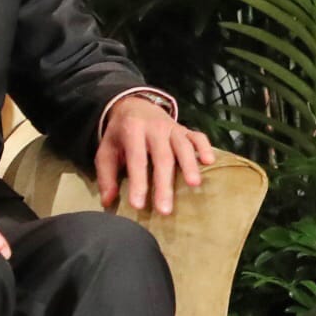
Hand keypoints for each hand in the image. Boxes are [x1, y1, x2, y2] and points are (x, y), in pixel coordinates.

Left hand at [96, 97, 212, 214]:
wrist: (134, 106)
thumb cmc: (121, 134)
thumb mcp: (106, 150)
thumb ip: (106, 176)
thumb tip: (108, 202)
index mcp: (132, 130)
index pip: (137, 159)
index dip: (138, 182)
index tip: (138, 205)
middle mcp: (154, 127)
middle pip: (162, 157)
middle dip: (164, 184)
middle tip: (165, 209)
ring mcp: (172, 127)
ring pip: (183, 147)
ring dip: (189, 165)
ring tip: (194, 185)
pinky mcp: (185, 129)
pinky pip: (198, 137)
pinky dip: (205, 148)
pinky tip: (209, 162)